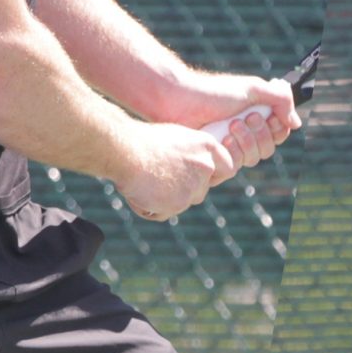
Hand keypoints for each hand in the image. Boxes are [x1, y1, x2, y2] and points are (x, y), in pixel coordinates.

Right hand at [114, 122, 236, 221]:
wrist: (125, 151)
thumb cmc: (141, 141)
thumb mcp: (173, 140)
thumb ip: (189, 156)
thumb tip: (188, 171)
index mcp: (206, 146)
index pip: (226, 168)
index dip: (212, 175)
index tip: (199, 177)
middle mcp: (205, 167)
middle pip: (200, 190)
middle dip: (182, 190)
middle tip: (157, 179)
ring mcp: (193, 187)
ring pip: (181, 203)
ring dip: (163, 199)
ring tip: (142, 182)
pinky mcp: (178, 204)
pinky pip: (163, 213)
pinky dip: (149, 207)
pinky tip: (138, 191)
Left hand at [161, 71, 297, 170]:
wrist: (179, 101)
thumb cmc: (213, 92)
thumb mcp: (251, 89)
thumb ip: (279, 99)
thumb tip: (295, 123)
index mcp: (254, 117)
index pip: (278, 133)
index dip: (278, 128)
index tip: (269, 117)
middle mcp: (243, 134)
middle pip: (268, 148)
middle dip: (260, 133)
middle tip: (245, 118)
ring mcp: (228, 148)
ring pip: (252, 159)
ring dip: (246, 142)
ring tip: (231, 126)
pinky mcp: (215, 159)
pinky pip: (234, 167)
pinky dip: (233, 153)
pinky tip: (222, 140)